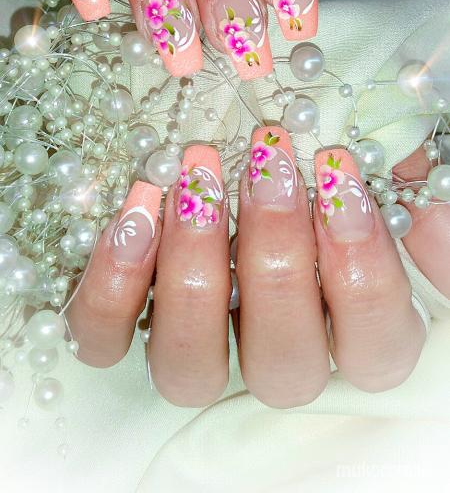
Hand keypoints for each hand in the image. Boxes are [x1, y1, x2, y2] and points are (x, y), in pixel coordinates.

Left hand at [63, 135, 447, 407]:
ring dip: (193, 271)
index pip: (374, 344)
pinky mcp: (126, 331)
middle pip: (283, 363)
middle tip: (266, 162)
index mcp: (347, 334)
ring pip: (190, 368)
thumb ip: (402, 197)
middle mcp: (272, 357)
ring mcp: (197, 353)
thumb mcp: (362, 178)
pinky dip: (114, 281)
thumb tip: (425, 217)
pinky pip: (105, 337)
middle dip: (276, 256)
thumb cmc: (311, 174)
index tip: (337, 172)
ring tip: (197, 180)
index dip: (361, 265)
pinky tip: (139, 207)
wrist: (233, 167)